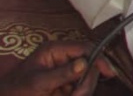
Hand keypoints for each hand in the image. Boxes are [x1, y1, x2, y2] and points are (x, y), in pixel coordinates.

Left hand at [0, 40, 114, 95]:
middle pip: (89, 64)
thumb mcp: (38, 82)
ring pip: (86, 78)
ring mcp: (64, 72)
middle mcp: (63, 58)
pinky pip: (80, 88)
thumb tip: (85, 63)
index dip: (98, 58)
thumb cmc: (16, 90)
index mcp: (55, 50)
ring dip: (83, 91)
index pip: (84, 48)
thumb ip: (62, 73)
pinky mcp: (64, 85)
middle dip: (87, 81)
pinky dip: (78, 94)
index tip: (108, 72)